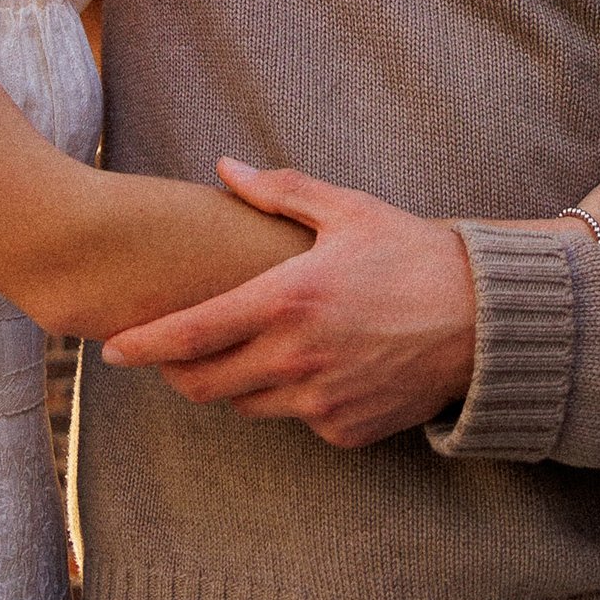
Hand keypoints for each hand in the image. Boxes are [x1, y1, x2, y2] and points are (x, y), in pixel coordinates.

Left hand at [99, 163, 476, 448]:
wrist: (488, 321)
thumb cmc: (414, 255)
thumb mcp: (348, 211)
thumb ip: (278, 192)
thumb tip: (223, 169)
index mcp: (287, 300)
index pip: (189, 334)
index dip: (142, 346)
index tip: (112, 351)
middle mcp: (297, 357)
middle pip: (204, 385)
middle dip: (177, 374)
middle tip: (175, 354)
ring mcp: (322, 400)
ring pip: (245, 407)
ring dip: (235, 385)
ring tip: (250, 353)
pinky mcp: (347, 430)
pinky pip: (297, 421)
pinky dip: (291, 401)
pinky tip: (313, 369)